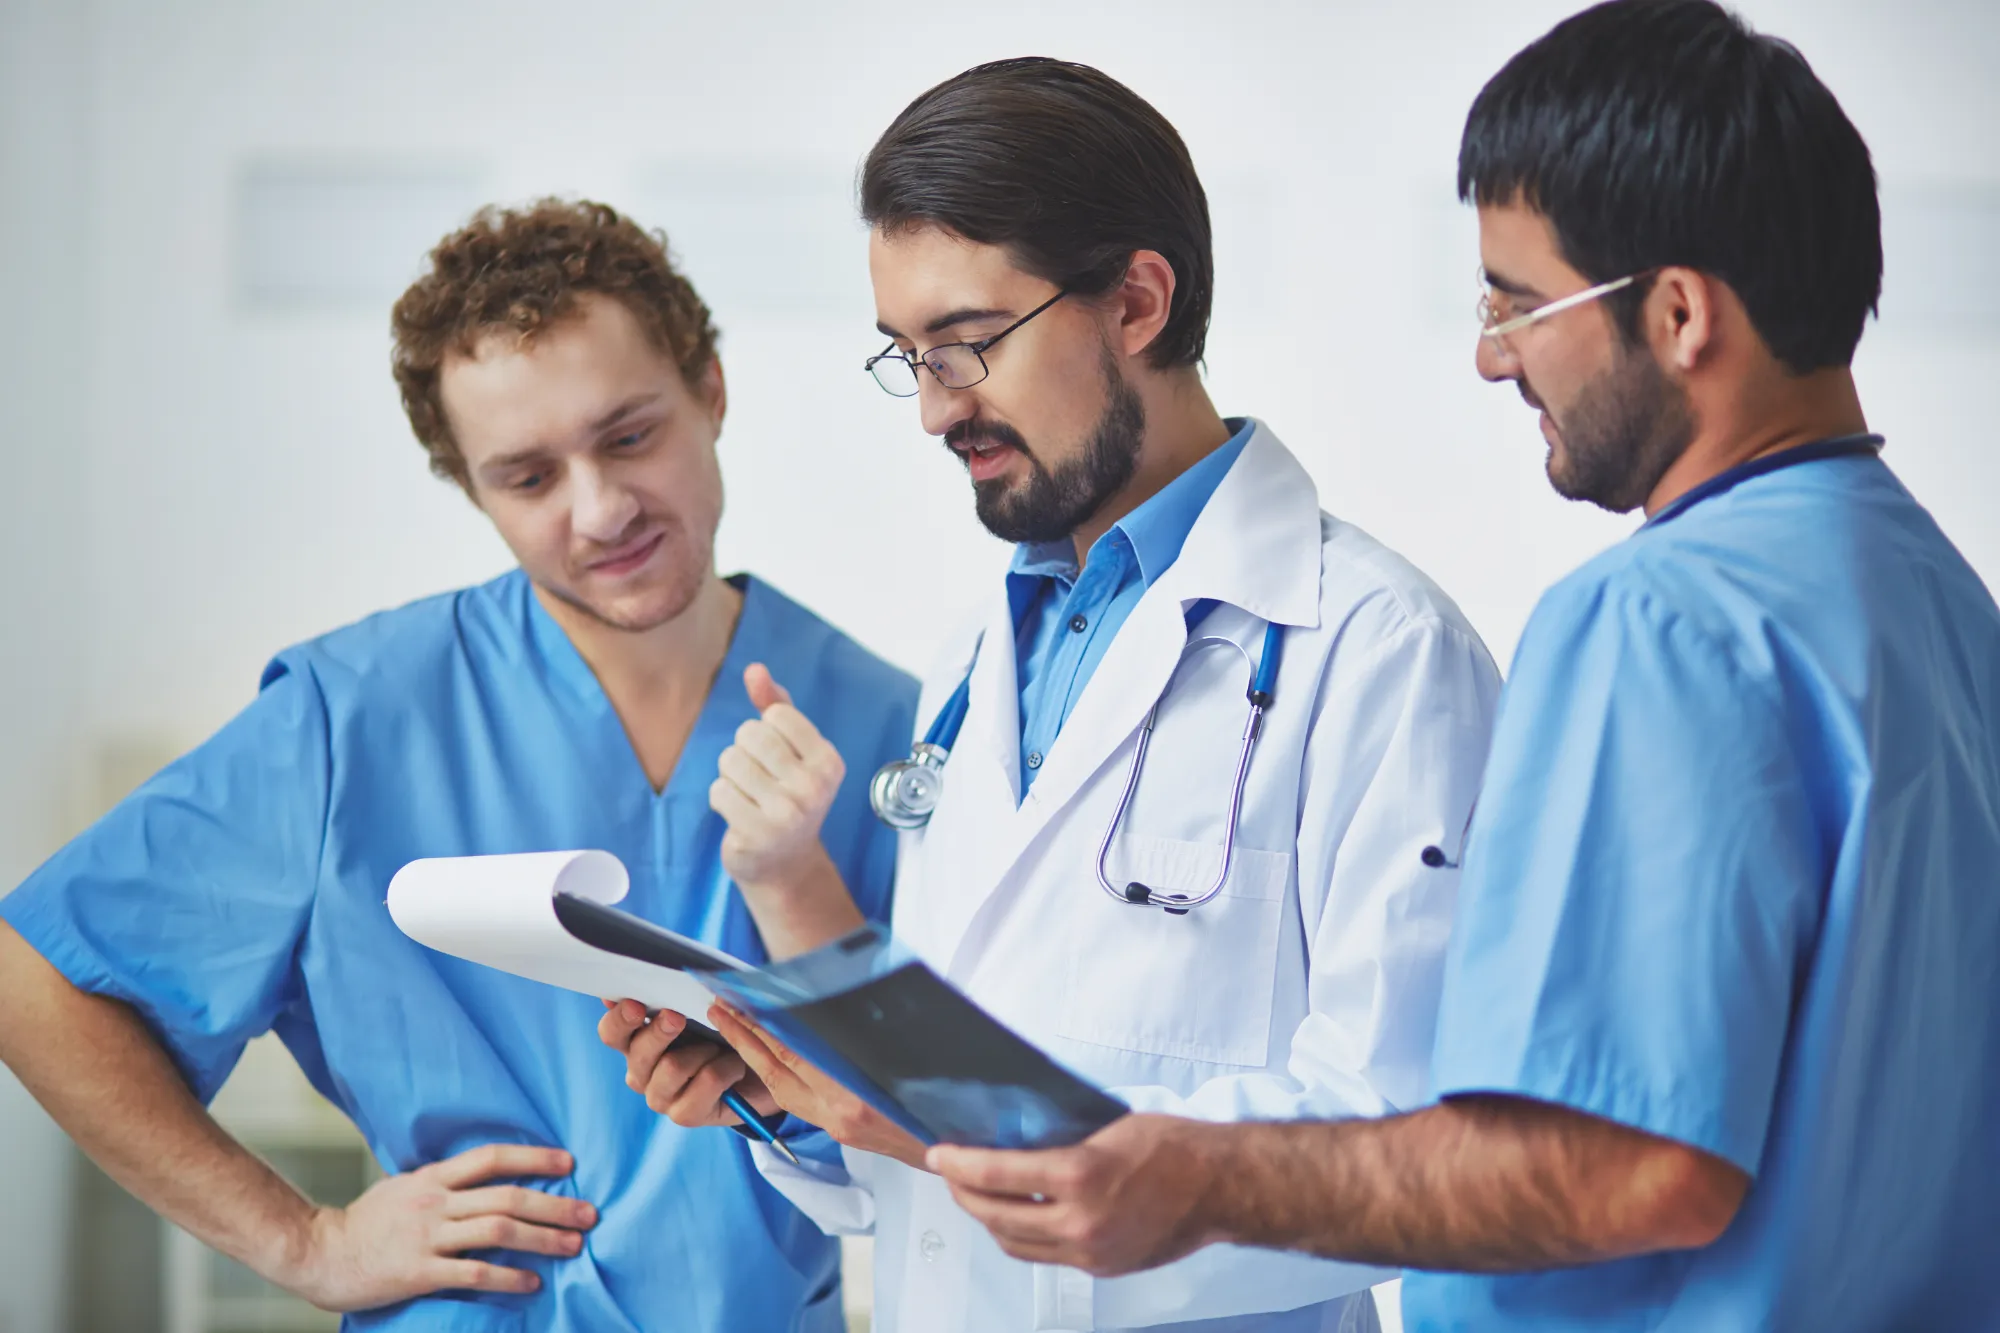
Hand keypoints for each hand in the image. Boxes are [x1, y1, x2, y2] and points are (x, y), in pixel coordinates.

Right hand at [290, 1143, 593, 1311]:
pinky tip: (532, 1283)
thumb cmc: (365, 1221)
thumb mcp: (405, 1186)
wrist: (317, 1252)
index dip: (535, 1157)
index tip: (570, 1162)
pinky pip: (473, 1273)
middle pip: (508, 1196)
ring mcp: (427, 1236)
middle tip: (589, 1214)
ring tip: (573, 1246)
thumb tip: (485, 1177)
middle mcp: (435, 1201)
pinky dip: (507, 1277)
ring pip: (498, 1231)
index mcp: (434, 1176)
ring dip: (542, 1238)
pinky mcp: (418, 1272)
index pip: (493, 1157)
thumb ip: (444, 1182)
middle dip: (555, 1205)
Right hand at [596, 998, 777, 1126]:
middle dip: (660, 1031)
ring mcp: (659, 1096)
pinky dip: (726, 1068)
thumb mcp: (703, 1009)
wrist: (758, 1070)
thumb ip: (678, 996)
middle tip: (678, 1017)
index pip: (611, 1031)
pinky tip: (734, 1067)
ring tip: (721, 1047)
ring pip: (672, 1066)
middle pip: (637, 1051)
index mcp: (636, 1041)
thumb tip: (662, 977)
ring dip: (704, 1049)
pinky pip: (705, 1081)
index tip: (636, 1004)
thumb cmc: (723, 1031)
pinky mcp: (683, 1115)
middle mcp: (640, 1071)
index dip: (619, 1017)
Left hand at [709, 1001, 929, 1169]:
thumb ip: (870, 1037)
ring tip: (730, 1024)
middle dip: (744, 1035)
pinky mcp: (841, 1129)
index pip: (795, 1053)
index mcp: (856, 1095)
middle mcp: (841, 1112)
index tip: (740, 999)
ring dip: (752, 1053)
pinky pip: (795, 1099)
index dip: (763, 1025)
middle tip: (719, 1006)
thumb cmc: (945, 1102)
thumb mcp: (913, 1058)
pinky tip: (764, 1054)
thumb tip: (834, 1003)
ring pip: (780, 1086)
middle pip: (778, 1069)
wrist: (961, 1148)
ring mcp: (838, 1124)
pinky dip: (775, 1072)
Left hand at [710, 664, 845, 893]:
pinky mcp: (757, 834)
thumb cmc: (787, 794)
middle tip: (758, 778)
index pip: (776, 714)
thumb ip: (775, 705)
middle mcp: (814, 787)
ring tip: (748, 795)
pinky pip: (718, 791)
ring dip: (730, 775)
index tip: (778, 758)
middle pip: (750, 734)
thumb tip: (754, 669)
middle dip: (743, 750)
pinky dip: (721, 797)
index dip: (766, 730)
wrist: (785, 863)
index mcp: (829, 761)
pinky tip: (738, 813)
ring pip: (729, 760)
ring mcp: (787, 813)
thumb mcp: (791, 749)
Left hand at [927, 1114, 1225, 1276]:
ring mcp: (1089, 1250)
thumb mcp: (1107, 1124)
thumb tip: (1014, 1135)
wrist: (1219, 1188)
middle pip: (996, 1215)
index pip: (996, 1174)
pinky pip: (1043, 1257)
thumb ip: (1059, 1139)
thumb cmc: (1171, 1144)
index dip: (959, 1164)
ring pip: (1014, 1244)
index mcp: (1079, 1175)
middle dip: (964, 1195)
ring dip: (988, 1220)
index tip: (939, 1154)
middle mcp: (1078, 1220)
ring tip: (976, 1197)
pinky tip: (1015, 1217)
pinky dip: (1020, 1237)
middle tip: (951, 1174)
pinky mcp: (1100, 1267)